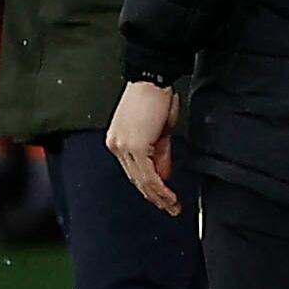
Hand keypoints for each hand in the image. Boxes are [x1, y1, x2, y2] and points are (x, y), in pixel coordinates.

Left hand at [106, 80, 181, 214]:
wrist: (151, 81)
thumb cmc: (155, 99)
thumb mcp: (159, 131)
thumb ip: (159, 153)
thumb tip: (162, 174)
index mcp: (118, 141)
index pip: (133, 170)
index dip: (148, 186)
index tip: (161, 198)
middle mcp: (117, 145)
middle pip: (135, 178)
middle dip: (153, 196)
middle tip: (169, 208)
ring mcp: (123, 146)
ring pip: (141, 179)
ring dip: (157, 195)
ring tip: (171, 206)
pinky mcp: (134, 145)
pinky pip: (147, 173)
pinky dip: (159, 187)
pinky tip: (168, 195)